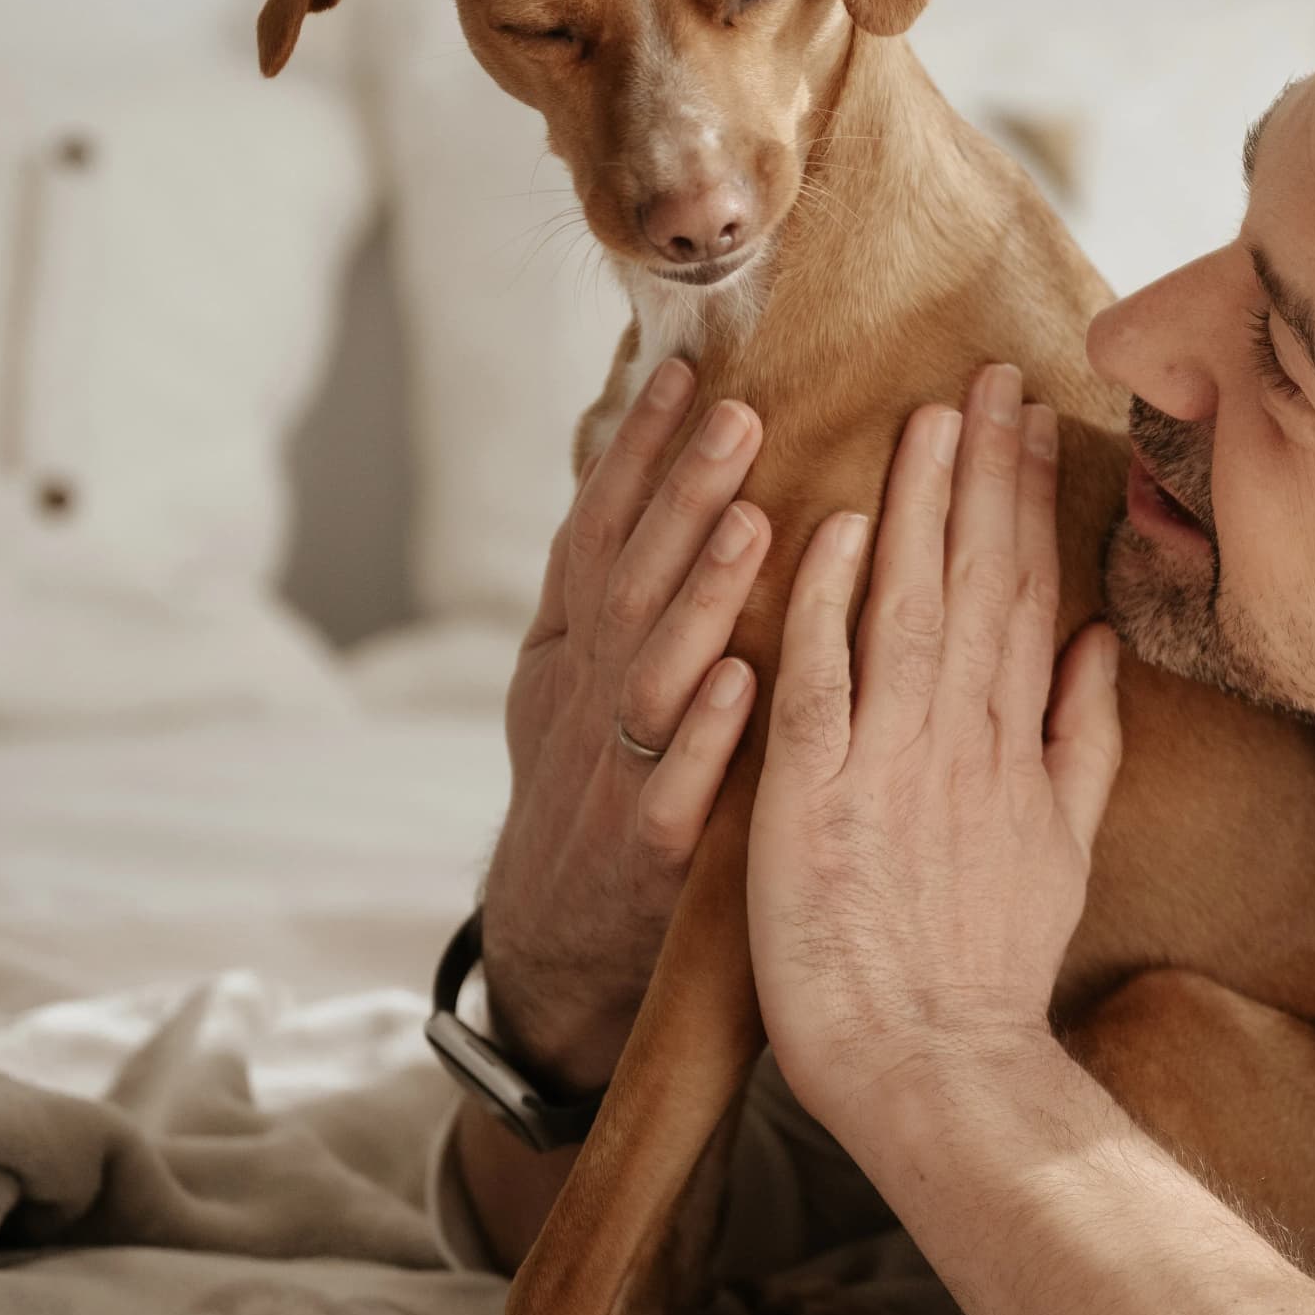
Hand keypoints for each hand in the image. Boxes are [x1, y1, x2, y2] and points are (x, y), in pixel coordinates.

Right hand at [475, 355, 771, 1088]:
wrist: (561, 945)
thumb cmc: (595, 785)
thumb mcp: (575, 678)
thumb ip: (609, 582)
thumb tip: (636, 462)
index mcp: (572, 648)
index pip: (600, 530)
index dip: (638, 453)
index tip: (687, 369)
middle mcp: (582, 697)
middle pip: (629, 581)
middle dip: (680, 496)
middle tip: (739, 413)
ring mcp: (610, 774)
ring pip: (650, 674)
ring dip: (700, 597)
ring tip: (753, 523)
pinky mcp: (647, 856)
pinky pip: (674, 790)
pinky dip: (706, 738)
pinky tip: (746, 682)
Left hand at [749, 362, 1124, 1133]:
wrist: (937, 1067)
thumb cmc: (988, 971)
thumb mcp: (1063, 847)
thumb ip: (1081, 739)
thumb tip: (1099, 644)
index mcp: (1016, 742)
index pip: (1024, 590)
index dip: (1027, 496)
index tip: (1029, 413)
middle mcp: (961, 735)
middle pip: (977, 576)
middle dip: (984, 469)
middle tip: (987, 372)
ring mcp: (890, 759)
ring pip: (910, 601)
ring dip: (922, 503)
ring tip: (932, 412)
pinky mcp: (815, 792)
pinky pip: (823, 675)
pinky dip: (832, 598)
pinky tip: (841, 522)